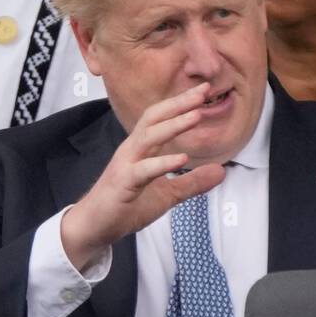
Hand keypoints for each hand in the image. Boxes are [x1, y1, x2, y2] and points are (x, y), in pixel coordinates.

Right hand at [61, 84, 226, 269]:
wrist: (94, 226)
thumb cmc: (126, 206)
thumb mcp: (168, 194)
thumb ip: (192, 182)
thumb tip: (221, 171)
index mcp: (140, 149)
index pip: (161, 118)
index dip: (181, 103)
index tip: (204, 90)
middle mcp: (131, 150)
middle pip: (154, 119)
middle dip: (178, 104)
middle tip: (203, 91)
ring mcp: (125, 165)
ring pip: (148, 138)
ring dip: (173, 125)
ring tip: (196, 115)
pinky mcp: (123, 184)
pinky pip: (144, 170)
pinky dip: (163, 163)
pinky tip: (182, 159)